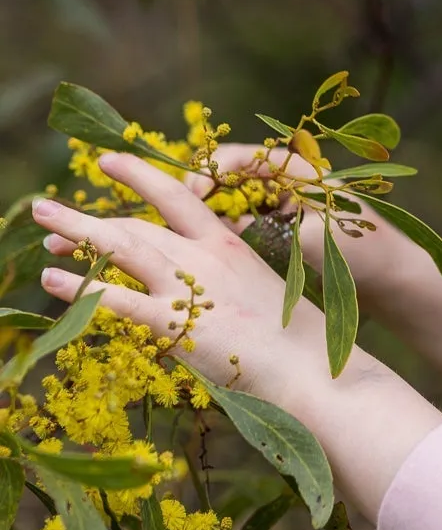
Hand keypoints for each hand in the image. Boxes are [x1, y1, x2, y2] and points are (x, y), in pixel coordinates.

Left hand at [34, 153, 341, 406]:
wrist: (310, 368)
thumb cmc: (294, 341)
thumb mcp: (257, 293)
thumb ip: (222, 283)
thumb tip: (194, 287)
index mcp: (226, 244)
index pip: (175, 196)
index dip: (139, 175)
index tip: (108, 162)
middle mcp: (203, 256)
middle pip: (135, 225)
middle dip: (87, 217)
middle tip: (46, 209)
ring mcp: (188, 287)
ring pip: (120, 248)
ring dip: (76, 234)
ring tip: (42, 228)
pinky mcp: (174, 323)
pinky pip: (116, 299)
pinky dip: (82, 289)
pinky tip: (54, 283)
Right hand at [197, 143, 441, 403]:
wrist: (399, 285)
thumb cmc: (370, 259)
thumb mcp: (323, 242)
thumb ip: (280, 229)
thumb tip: (236, 225)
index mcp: (306, 174)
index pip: (250, 155)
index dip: (216, 168)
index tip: (192, 192)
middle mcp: (294, 184)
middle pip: (235, 174)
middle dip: (203, 188)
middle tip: (173, 212)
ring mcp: (289, 207)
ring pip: (236, 200)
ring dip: (209, 212)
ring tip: (179, 235)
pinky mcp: (286, 234)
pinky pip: (246, 224)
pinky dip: (223, 233)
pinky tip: (204, 256)